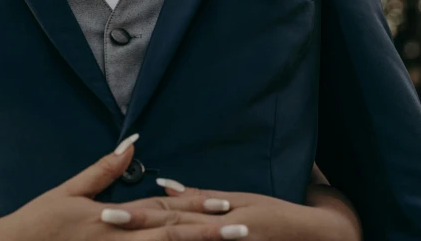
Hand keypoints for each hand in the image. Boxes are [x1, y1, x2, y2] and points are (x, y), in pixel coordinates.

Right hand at [0, 135, 249, 240]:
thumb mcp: (69, 192)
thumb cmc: (37, 223)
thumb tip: (132, 143)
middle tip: (247, 230)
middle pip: (171, 237)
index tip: (227, 206)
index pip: (162, 212)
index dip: (196, 209)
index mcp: (113, 218)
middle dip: (210, 234)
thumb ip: (103, 170)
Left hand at [100, 178, 360, 240]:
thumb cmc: (273, 215)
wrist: (316, 233)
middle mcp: (217, 224)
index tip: (105, 210)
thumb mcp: (237, 199)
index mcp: (214, 209)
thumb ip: (200, 196)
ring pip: (186, 239)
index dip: (137, 210)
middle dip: (136, 224)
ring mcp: (227, 238)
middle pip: (170, 224)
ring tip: (123, 237)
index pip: (169, 209)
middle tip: (104, 221)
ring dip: (155, 237)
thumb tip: (164, 184)